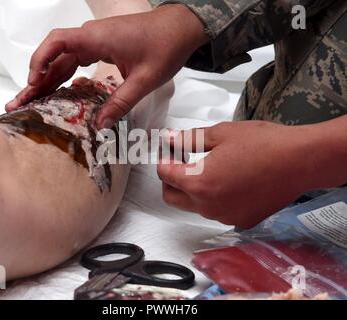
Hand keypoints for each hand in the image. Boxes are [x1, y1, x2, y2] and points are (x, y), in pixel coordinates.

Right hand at [5, 5, 207, 128]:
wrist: (180, 29)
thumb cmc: (164, 47)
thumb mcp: (144, 80)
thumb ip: (121, 103)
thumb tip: (99, 126)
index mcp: (97, 38)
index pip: (57, 43)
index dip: (40, 62)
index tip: (33, 83)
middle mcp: (91, 36)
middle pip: (55, 55)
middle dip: (38, 79)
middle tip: (23, 102)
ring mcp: (96, 40)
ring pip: (64, 59)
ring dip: (49, 78)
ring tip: (35, 101)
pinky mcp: (102, 46)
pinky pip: (77, 60)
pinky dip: (65, 75)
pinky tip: (59, 91)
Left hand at [157, 121, 318, 228]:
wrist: (299, 161)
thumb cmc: (262, 143)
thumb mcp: (220, 134)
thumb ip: (189, 139)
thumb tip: (170, 139)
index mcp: (199, 183)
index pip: (165, 174)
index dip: (164, 158)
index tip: (171, 149)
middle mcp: (208, 206)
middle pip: (173, 197)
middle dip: (171, 179)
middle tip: (181, 160)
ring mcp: (224, 217)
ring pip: (194, 206)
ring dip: (193, 189)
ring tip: (209, 168)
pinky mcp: (241, 221)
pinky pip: (217, 211)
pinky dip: (215, 198)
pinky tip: (229, 181)